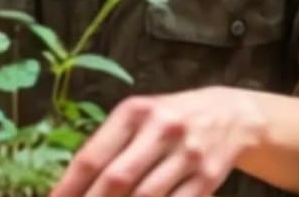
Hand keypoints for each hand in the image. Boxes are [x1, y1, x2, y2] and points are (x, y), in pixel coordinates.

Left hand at [50, 87, 268, 196]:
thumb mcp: (139, 117)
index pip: (93, 156)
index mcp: (134, 111)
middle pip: (117, 179)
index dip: (69, 188)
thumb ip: (110, 146)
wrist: (230, 115)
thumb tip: (73, 187)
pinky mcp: (209, 177)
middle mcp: (161, 129)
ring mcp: (187, 154)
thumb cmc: (169, 118)